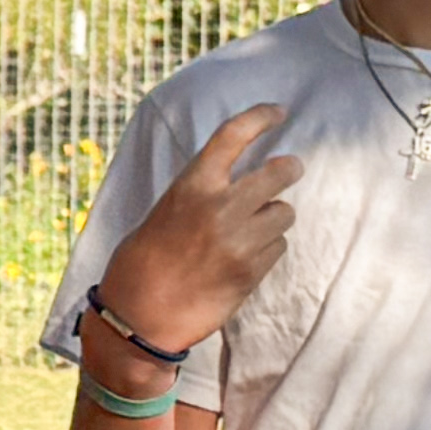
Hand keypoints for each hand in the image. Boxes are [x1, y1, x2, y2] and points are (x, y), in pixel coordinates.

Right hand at [101, 103, 298, 355]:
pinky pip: (277, 248)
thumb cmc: (142, 262)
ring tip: (253, 229)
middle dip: (288, 169)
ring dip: (274, 218)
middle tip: (291, 168)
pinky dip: (268, 249)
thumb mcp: (165, 211)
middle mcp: (220, 208)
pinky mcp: (251, 272)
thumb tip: (237, 183)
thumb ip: (201, 193)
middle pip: (278, 173)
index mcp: (192, 185)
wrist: (139, 317)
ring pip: (284, 214)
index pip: (234, 135)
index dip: (261, 117)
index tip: (278, 112)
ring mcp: (239, 241)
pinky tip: (246, 258)